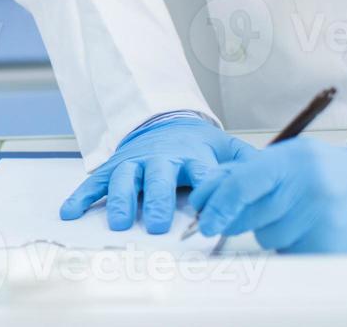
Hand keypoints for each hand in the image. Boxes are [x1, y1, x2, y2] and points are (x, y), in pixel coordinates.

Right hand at [61, 116, 256, 233]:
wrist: (162, 123)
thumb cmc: (195, 146)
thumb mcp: (225, 148)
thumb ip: (246, 164)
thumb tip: (276, 174)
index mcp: (191, 155)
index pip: (200, 172)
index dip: (205, 191)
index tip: (208, 215)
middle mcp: (160, 158)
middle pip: (159, 177)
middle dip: (159, 200)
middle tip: (161, 224)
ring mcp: (133, 162)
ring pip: (125, 179)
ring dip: (122, 201)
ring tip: (121, 223)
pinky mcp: (113, 168)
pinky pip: (94, 182)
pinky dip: (81, 197)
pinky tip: (71, 212)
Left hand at [188, 138, 346, 252]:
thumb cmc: (323, 171)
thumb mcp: (286, 157)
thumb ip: (245, 171)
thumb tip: (205, 195)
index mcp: (291, 160)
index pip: (240, 185)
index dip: (216, 204)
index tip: (203, 220)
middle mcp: (308, 188)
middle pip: (250, 215)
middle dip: (236, 218)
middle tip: (239, 215)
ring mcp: (323, 219)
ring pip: (266, 237)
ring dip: (268, 230)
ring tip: (292, 214)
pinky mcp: (332, 245)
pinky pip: (289, 252)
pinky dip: (289, 244)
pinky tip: (305, 229)